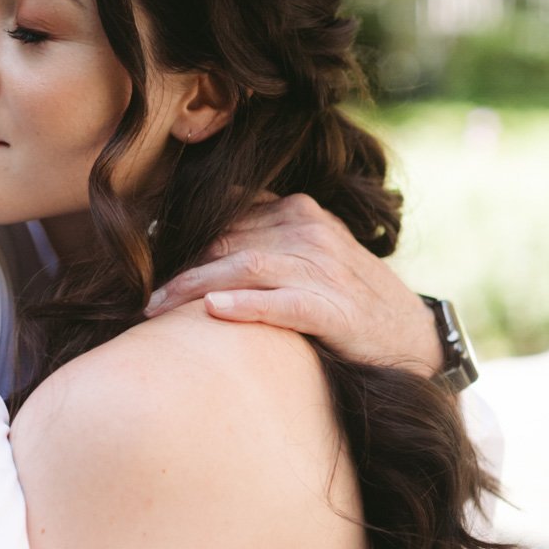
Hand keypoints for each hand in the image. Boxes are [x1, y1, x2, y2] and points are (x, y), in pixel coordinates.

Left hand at [145, 193, 442, 374]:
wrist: (411, 338)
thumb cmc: (344, 297)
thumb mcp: (306, 254)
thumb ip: (260, 241)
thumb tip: (194, 249)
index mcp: (296, 210)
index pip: (225, 215)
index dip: (182, 237)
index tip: (142, 259)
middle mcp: (307, 231)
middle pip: (224, 241)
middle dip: (177, 266)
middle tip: (137, 293)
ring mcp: (322, 268)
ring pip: (243, 265)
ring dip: (192, 285)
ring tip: (155, 307)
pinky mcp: (333, 308)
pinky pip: (283, 303)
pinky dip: (247, 304)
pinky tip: (215, 311)